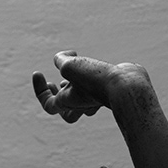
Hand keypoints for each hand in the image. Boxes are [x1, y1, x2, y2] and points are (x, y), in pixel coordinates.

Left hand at [33, 50, 152, 123]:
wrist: (128, 85)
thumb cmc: (97, 79)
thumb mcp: (71, 66)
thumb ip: (62, 60)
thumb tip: (62, 57)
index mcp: (69, 103)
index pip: (48, 105)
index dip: (40, 91)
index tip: (38, 73)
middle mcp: (82, 103)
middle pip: (64, 109)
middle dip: (56, 95)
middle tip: (53, 83)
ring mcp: (96, 97)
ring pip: (80, 98)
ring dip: (72, 86)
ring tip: (69, 75)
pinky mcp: (108, 87)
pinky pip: (94, 85)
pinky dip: (88, 75)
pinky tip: (90, 63)